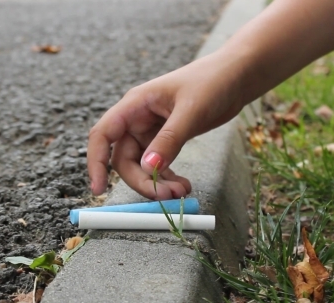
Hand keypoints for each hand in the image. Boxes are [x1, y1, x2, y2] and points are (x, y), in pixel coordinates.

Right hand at [87, 51, 246, 199]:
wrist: (237, 75)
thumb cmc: (212, 81)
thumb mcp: (191, 111)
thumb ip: (169, 140)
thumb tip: (149, 168)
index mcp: (134, 105)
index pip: (103, 135)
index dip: (96, 162)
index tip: (99, 189)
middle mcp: (137, 119)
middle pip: (124, 159)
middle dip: (141, 181)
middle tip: (166, 196)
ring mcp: (151, 130)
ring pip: (141, 166)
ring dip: (156, 183)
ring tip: (181, 192)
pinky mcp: (166, 138)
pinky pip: (158, 165)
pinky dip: (167, 178)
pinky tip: (182, 185)